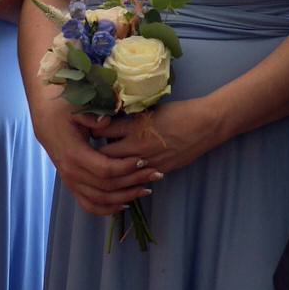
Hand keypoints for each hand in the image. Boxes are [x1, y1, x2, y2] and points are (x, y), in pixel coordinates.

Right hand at [30, 95, 156, 216]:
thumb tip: (105, 122)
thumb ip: (92, 117)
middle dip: (133, 181)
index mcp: (74, 154)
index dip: (126, 167)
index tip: (143, 160)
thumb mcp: (77, 107)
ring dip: (125, 197)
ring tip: (146, 189)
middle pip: (107, 186)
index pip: (105, 169)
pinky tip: (125, 204)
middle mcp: (71, 172)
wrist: (46, 117)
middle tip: (155, 173)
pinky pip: (89, 205)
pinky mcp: (72, 186)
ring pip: (100, 200)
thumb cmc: (64, 110)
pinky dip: (107, 209)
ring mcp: (70, 181)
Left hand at [80, 99, 225, 178]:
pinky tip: (122, 173)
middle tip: (85, 150)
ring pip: (120, 172)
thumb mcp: (149, 111)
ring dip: (109, 168)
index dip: (90, 132)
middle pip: (106, 157)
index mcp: (135, 129)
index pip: (103, 133)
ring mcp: (149, 163)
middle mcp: (138, 149)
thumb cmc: (178, 112)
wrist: (205, 125)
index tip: (82, 129)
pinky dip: (127, 176)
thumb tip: (107, 124)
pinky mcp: (160, 171)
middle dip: (94, 155)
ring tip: (99, 165)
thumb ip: (128, 120)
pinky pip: (137, 178)